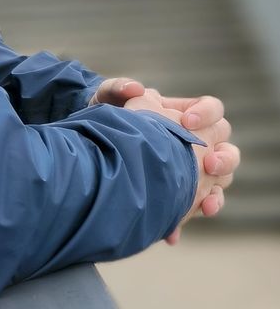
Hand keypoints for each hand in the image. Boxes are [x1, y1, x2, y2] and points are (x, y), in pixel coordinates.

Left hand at [89, 78, 239, 241]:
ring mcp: (189, 169)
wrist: (92, 143)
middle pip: (227, 148)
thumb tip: (136, 89)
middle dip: (224, 158)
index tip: (187, 121)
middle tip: (208, 165)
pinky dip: (186, 219)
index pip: (213, 110)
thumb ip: (117, 89)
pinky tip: (172, 232)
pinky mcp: (177, 193)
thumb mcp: (106, 97)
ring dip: (216, 194)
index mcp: (183, 114)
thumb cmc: (104, 113)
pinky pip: (193, 209)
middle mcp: (193, 142)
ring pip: (220, 182)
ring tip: (204, 204)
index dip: (207, 114)